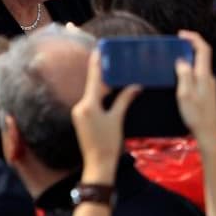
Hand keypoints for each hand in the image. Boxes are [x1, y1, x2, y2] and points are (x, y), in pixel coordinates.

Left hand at [72, 51, 140, 182]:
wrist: (98, 165)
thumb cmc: (108, 143)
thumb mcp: (117, 119)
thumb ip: (125, 99)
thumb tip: (135, 85)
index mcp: (88, 104)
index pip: (94, 79)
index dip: (97, 64)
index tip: (98, 50)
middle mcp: (81, 106)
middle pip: (93, 85)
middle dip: (103, 74)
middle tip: (111, 59)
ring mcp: (80, 113)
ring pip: (93, 94)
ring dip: (103, 85)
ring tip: (113, 73)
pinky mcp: (82, 119)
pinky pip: (92, 102)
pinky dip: (101, 96)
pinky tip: (110, 91)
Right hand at [176, 31, 215, 148]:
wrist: (209, 133)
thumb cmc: (196, 115)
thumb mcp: (185, 94)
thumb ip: (184, 75)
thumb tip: (182, 60)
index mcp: (204, 75)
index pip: (203, 49)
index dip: (194, 38)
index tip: (181, 34)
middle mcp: (210, 77)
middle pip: (202, 55)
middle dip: (190, 46)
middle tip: (175, 44)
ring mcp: (210, 85)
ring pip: (200, 65)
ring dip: (189, 58)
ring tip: (175, 58)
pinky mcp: (209, 92)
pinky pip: (199, 74)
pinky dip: (190, 69)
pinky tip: (181, 75)